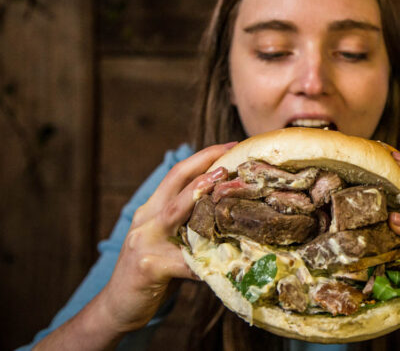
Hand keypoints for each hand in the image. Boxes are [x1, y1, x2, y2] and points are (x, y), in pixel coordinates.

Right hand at [97, 142, 234, 332]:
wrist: (116, 306)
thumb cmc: (153, 273)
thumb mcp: (170, 241)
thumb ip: (191, 226)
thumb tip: (230, 214)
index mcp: (152, 209)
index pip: (177, 174)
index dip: (203, 157)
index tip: (229, 146)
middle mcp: (146, 218)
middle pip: (175, 181)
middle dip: (203, 164)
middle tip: (230, 156)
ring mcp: (144, 240)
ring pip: (173, 211)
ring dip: (198, 194)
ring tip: (220, 182)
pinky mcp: (148, 266)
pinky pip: (181, 261)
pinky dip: (202, 260)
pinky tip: (224, 259)